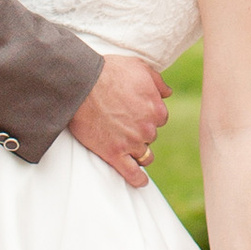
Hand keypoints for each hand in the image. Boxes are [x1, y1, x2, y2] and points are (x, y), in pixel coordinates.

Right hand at [68, 52, 167, 188]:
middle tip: (122, 122)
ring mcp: (131, 143)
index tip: (134, 112)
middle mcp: (148, 128)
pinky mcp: (114, 154)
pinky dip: (138, 179)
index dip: (147, 115)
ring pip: (145, 155)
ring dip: (139, 152)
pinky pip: (132, 174)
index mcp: (156, 108)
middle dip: (140, 131)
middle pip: (150, 136)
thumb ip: (158, 82)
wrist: (82, 85)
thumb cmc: (109, 72)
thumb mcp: (139, 67)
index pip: (159, 118)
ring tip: (128, 147)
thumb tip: (168, 93)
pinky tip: (141, 182)